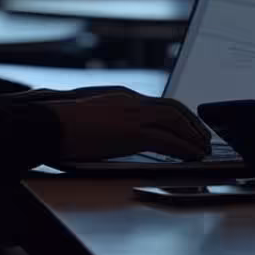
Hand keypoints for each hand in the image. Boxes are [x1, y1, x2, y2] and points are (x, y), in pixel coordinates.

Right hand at [45, 92, 210, 162]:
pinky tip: (191, 156)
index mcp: (123, 97)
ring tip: (202, 150)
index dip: (180, 116)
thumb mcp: (94, 119)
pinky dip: (184, 148)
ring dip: (193, 136)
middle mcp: (132, 102)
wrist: (51, 124)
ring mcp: (133, 116)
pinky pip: (167, 140)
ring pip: (175, 121)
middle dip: (193, 124)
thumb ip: (112, 122)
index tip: (189, 128)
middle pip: (174, 108)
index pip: (160, 103)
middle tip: (203, 139)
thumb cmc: (64, 126)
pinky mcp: (131, 132)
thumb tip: (120, 135)